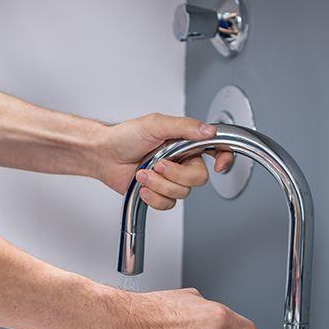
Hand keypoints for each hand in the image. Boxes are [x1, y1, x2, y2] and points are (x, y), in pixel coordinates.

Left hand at [96, 114, 235, 209]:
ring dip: (159, 184)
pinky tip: (143, 187)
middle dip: (176, 175)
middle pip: (199, 178)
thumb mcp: (156, 124)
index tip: (219, 165)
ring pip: (183, 193)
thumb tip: (208, 131)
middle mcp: (182, 161)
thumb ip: (184, 126)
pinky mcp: (160, 193)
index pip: (216, 149)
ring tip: (143, 173)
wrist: (104, 155)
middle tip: (158, 164)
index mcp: (185, 142)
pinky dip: (153, 197)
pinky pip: (168, 204)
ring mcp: (171, 179)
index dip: (224, 158)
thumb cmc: (125, 136)